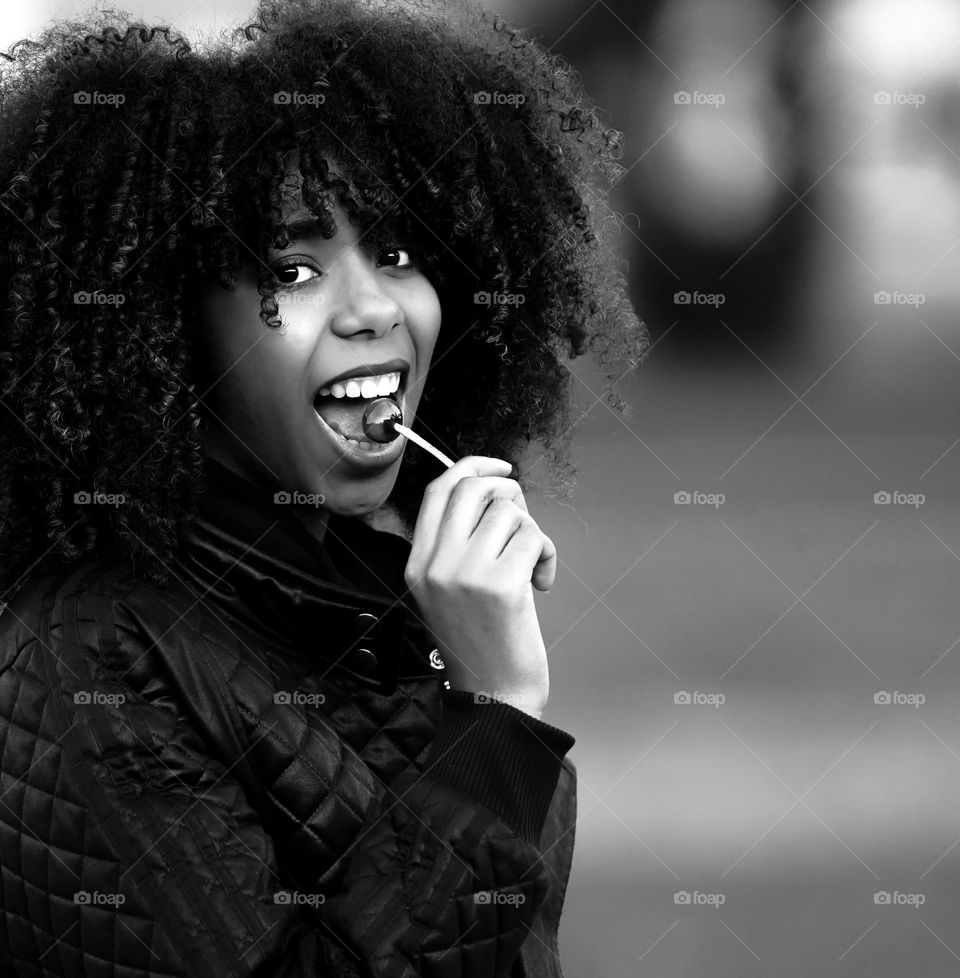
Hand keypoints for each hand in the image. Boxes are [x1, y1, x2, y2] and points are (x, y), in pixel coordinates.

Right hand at [403, 456, 556, 717]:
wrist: (494, 698)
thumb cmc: (481, 644)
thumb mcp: (448, 591)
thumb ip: (457, 544)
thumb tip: (494, 493)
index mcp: (418, 563)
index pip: (438, 490)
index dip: (472, 466)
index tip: (500, 467)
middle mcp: (435, 564)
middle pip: (473, 487)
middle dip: (509, 490)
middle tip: (524, 520)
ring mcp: (465, 573)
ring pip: (509, 510)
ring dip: (532, 531)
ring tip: (531, 565)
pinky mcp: (501, 584)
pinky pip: (533, 536)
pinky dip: (546, 553)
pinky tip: (541, 582)